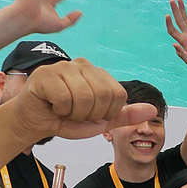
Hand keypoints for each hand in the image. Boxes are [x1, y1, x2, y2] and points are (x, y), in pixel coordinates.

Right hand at [10, 58, 156, 141]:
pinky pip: (65, 99)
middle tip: (75, 114)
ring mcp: (64, 66)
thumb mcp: (100, 121)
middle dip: (90, 116)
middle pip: (103, 96)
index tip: (90, 116)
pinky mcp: (45, 73)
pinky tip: (52, 106)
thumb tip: (153, 111)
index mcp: (98, 73)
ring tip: (64, 110)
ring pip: (84, 98)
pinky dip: (60, 111)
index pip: (118, 96)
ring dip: (74, 115)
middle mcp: (83, 65)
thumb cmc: (65, 119)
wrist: (33, 122)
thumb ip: (125, 115)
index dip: (106, 114)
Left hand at [165, 0, 186, 76]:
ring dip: (181, 9)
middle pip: (178, 20)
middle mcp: (186, 35)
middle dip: (174, 10)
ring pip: (185, 18)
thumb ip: (182, 54)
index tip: (167, 15)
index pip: (172, 30)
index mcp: (183, 41)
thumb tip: (173, 44)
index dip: (169, 23)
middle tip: (171, 0)